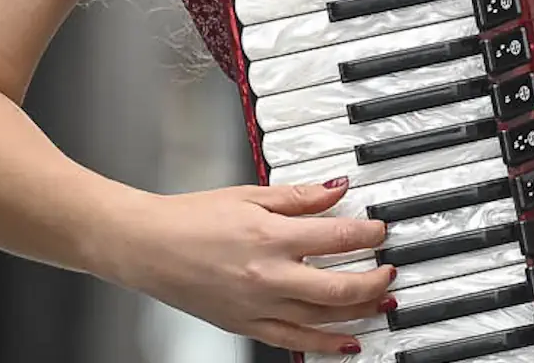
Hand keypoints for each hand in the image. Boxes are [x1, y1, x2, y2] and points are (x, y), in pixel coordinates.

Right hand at [99, 179, 393, 354]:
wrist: (144, 245)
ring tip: (382, 303)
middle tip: (390, 272)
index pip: (338, 237)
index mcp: (270, 238)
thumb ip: (298, 197)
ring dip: (360, 312)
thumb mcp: (249, 196)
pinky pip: (293, 340)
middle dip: (375, 281)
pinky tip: (347, 341)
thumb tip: (337, 190)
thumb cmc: (189, 219)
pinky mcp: (244, 324)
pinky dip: (325, 344)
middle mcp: (267, 276)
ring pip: (322, 318)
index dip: (370, 234)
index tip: (381, 231)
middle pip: (339, 287)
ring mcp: (256, 306)